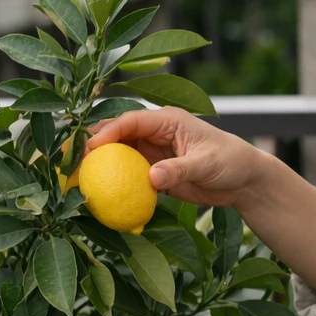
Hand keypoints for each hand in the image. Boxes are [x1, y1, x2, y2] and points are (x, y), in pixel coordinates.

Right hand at [86, 108, 261, 207]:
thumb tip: (150, 177)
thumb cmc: (231, 161)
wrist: (244, 181)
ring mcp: (152, 153)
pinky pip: (127, 176)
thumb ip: (178, 170)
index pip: (131, 121)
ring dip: (98, 166)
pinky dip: (112, 183)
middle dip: (93, 146)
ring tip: (74, 180)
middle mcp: (156, 133)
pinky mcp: (153, 173)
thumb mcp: (206, 163)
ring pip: (118, 156)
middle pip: (117, 136)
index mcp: (168, 120)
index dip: (109, 132)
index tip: (90, 148)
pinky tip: (95, 195)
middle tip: (70, 163)